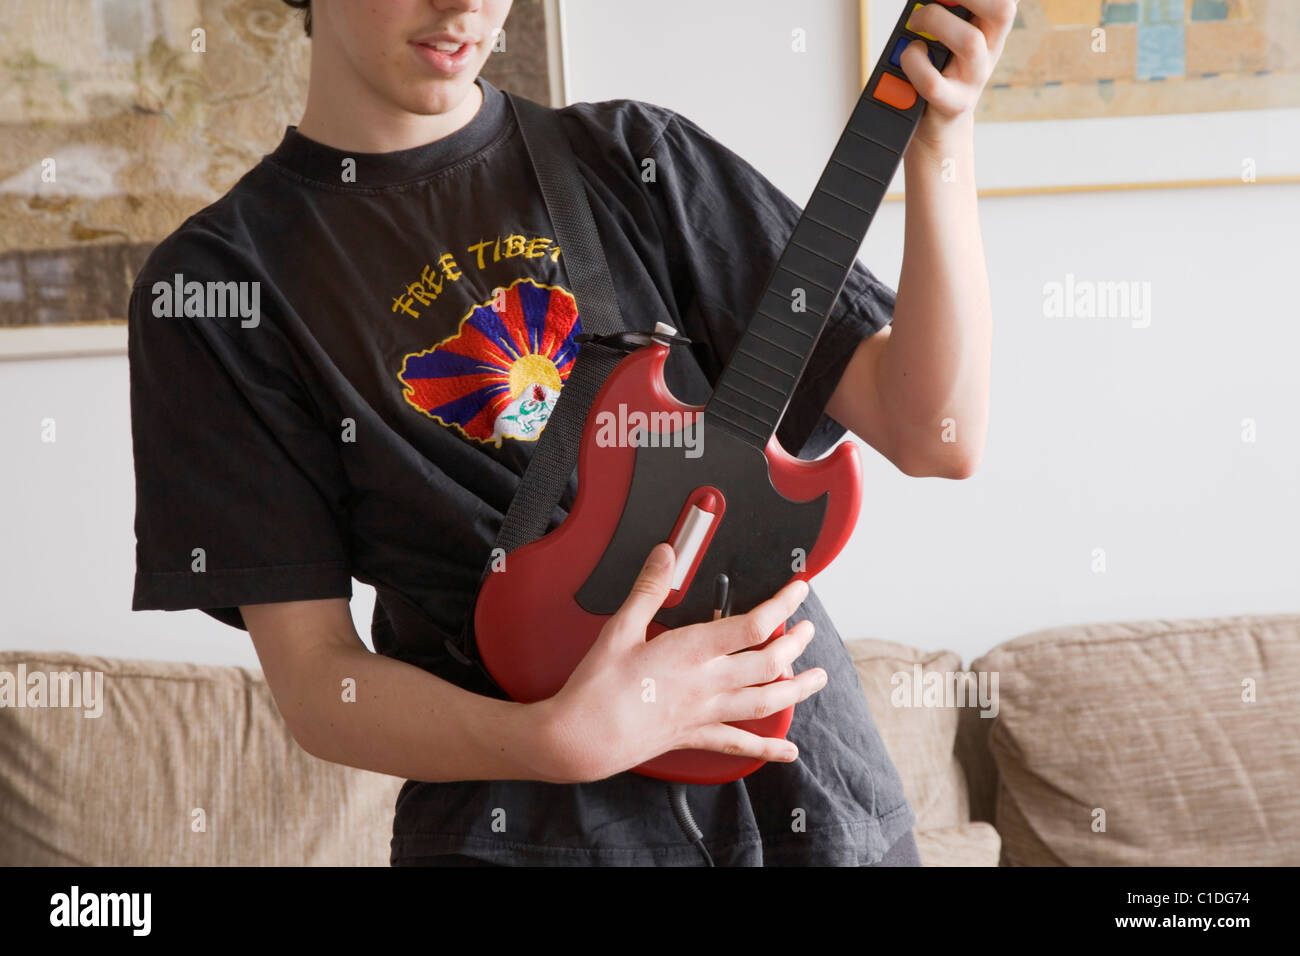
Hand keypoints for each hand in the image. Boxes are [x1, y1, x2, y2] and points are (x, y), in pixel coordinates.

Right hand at [540, 542, 827, 783]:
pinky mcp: (694, 736)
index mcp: (691, 652)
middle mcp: (706, 684)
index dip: (783, 605)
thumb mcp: (620, 628)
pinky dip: (767, 748)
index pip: (753, 624)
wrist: (580, 738)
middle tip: (808, 629)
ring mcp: (704, 713)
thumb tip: (667, 555)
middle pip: (769, 663)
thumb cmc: (597, 687)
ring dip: (796, 690)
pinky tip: (787, 751)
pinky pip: (739, 743)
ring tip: (817, 679)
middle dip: (795, 644)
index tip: (797, 591)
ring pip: (764, 702)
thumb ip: (648, 589)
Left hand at [899, 0, 1018, 150]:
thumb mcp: (947, 38)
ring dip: (935, 21)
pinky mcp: (953, 104)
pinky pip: (932, 82)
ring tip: (914, 23)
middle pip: (1002, 11)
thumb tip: (930, 0)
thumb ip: (946, 14)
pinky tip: (910, 54)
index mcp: (991, 30)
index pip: (1005, 1)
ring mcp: (974, 80)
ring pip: (970, 43)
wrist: (939, 128)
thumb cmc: (938, 72)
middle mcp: (989, 52)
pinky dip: (913, 61)